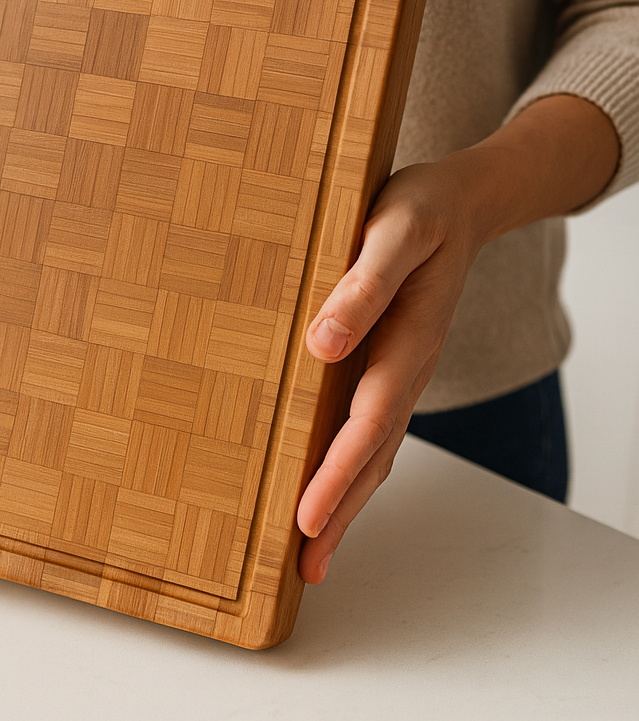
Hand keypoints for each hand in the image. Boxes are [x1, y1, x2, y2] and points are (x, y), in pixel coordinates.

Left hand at [295, 94, 619, 584]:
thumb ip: (362, 286)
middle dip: (342, 511)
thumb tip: (322, 344)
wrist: (460, 200)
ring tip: (314, 548)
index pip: (368, 424)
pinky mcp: (390, 360)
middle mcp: (408, 368)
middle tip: (307, 568)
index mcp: (408, 342)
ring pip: (375, 447)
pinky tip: (328, 476)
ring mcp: (402, 369)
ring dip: (347, 497)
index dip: (337, 474)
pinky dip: (351, 461)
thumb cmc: (420, 210)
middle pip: (374, 454)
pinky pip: (371, 423)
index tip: (307, 522)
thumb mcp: (392, 232)